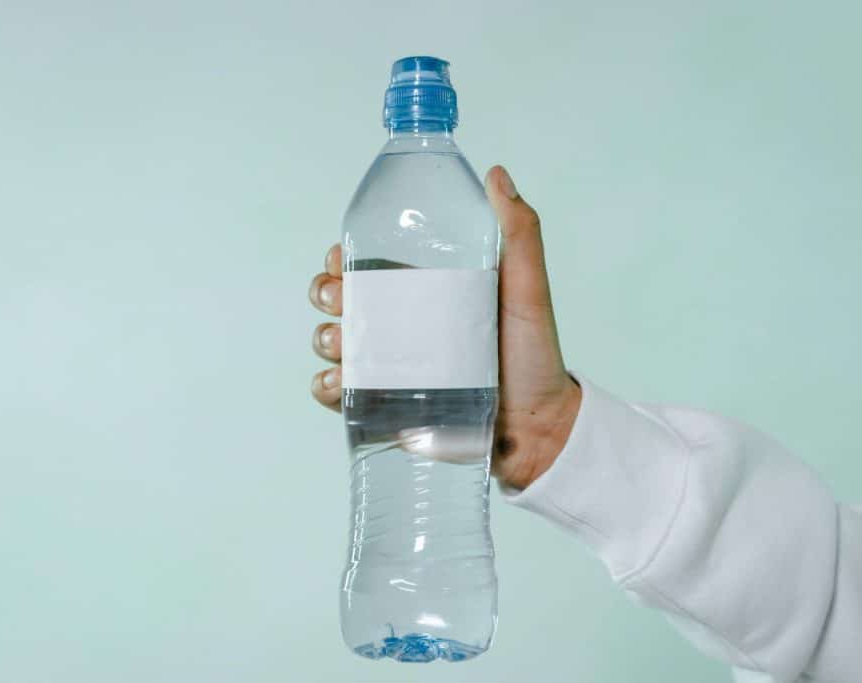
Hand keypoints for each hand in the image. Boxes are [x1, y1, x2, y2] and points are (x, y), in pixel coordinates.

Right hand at [308, 165, 580, 490]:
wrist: (537, 427)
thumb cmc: (534, 356)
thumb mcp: (528, 289)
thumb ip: (520, 233)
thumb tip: (497, 174)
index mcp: (422, 291)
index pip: (366, 264)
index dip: (342, 258)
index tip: (341, 258)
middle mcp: (400, 326)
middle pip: (339, 299)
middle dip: (326, 293)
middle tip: (341, 299)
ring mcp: (389, 367)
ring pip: (332, 344)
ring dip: (324, 338)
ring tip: (343, 345)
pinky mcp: (383, 407)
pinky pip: (339, 393)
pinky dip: (327, 386)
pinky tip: (340, 383)